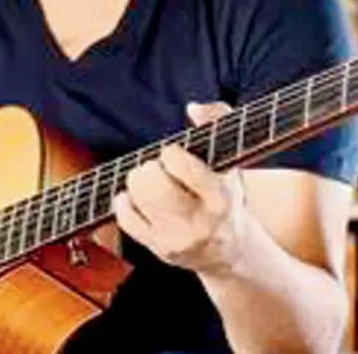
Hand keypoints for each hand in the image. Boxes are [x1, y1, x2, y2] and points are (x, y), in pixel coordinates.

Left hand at [112, 101, 248, 276]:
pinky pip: (125, 218)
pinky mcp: (158, 249)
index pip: (180, 165)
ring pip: (136, 197)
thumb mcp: (232, 159)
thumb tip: (192, 108)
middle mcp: (199, 222)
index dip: (171, 153)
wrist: (229, 250)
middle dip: (150, 168)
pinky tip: (139, 199)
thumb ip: (219, 121)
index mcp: (220, 197)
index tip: (175, 155)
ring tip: (151, 182)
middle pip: (152, 183)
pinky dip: (126, 201)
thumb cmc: (226, 194)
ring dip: (138, 181)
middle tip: (159, 169)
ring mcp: (177, 239)